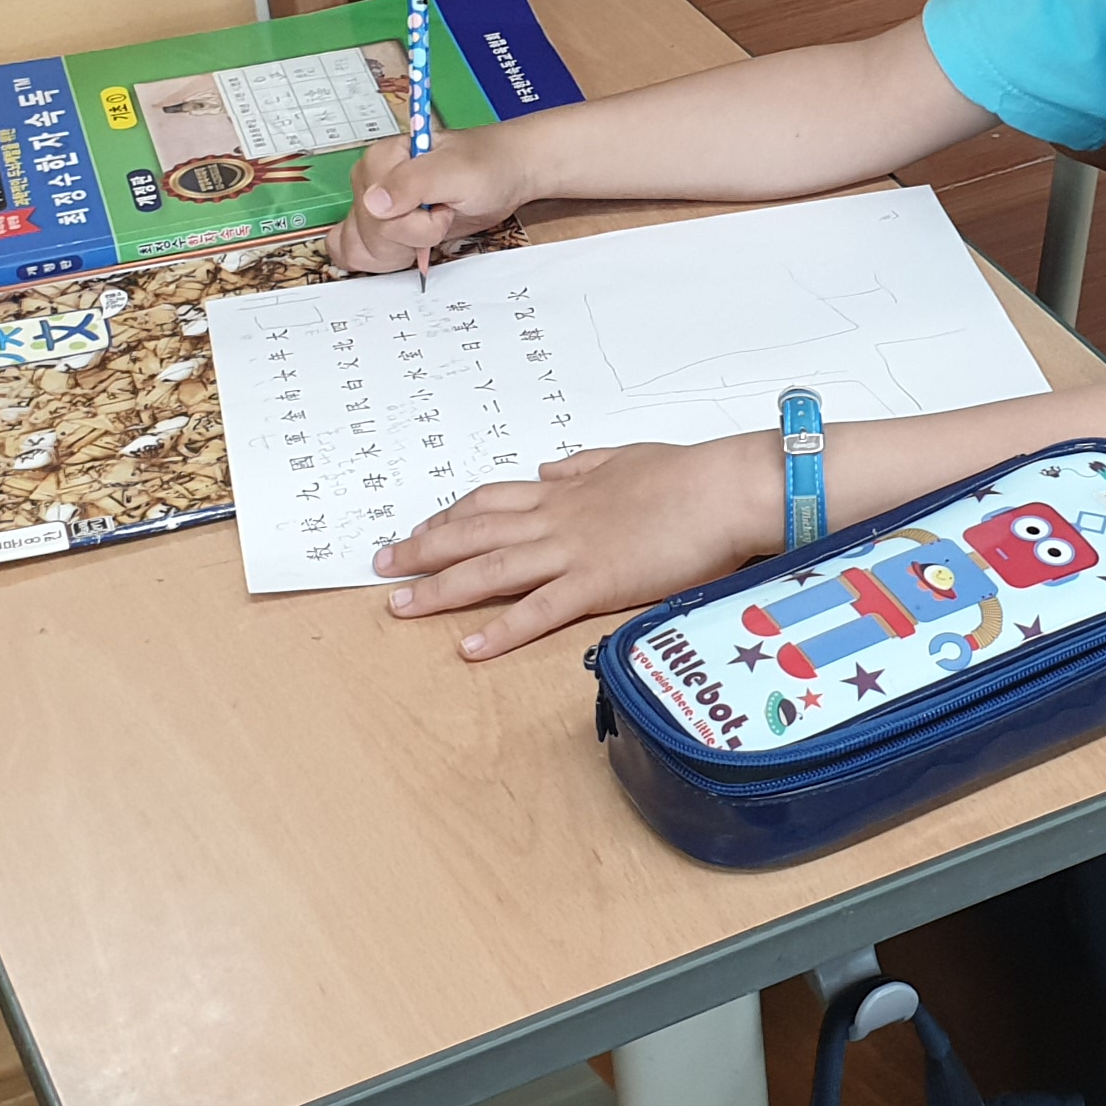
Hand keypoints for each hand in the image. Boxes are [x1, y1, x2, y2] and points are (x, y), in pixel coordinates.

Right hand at [332, 127, 536, 274]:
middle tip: (443, 212)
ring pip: (365, 250)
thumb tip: (373, 204)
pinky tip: (412, 245)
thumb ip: (413, 183)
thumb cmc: (485, 166)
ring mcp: (375, 208)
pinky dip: (387, 259)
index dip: (414, 221)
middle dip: (416, 235)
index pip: (373, 212)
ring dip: (404, 249)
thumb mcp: (456, 171)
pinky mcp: (384, 229)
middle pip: (371, 235)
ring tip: (432, 225)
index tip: (441, 207)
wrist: (504, 176)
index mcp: (379, 161)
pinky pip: (362, 255)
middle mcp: (371, 184)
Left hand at [378, 435, 781, 658]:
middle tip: (381, 566)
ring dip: (440, 589)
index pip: (490, 503)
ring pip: (490, 571)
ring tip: (399, 606)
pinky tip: (468, 648)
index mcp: (565, 492)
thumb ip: (583, 466)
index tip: (421, 530)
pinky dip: (499, 631)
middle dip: (422, 551)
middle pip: (473, 534)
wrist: (723, 488)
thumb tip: (550, 471)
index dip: (450, 518)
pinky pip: (537, 612)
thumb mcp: (626, 458)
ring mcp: (572, 552)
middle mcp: (556, 520)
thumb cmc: (687, 473)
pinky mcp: (596, 583)